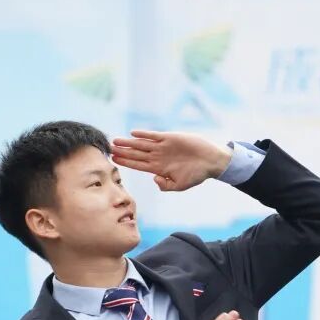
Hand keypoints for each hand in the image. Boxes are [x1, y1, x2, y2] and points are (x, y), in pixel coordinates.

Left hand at [111, 130, 231, 191]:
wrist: (211, 161)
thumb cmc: (196, 175)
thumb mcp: (179, 185)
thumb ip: (165, 185)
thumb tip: (154, 180)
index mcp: (158, 168)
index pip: (137, 165)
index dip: (125, 162)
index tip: (113, 160)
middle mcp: (158, 156)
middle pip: (136, 154)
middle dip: (122, 152)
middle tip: (108, 148)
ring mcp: (163, 147)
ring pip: (141, 144)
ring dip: (128, 143)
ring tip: (115, 141)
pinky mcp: (170, 137)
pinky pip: (154, 135)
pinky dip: (144, 134)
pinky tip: (133, 133)